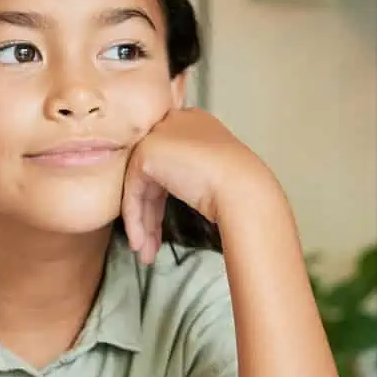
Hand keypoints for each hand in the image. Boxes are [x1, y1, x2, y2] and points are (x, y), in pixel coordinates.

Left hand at [120, 108, 274, 263]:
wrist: (243, 187)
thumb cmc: (239, 186)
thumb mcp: (214, 174)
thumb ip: (190, 177)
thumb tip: (165, 202)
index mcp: (194, 123)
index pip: (168, 164)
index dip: (161, 199)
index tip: (160, 228)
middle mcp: (174, 124)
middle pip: (153, 177)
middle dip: (150, 216)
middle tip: (150, 245)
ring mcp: (158, 136)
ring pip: (140, 187)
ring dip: (143, 223)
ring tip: (146, 253)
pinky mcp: (146, 153)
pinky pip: (134, 192)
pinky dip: (136, 219)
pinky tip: (142, 243)